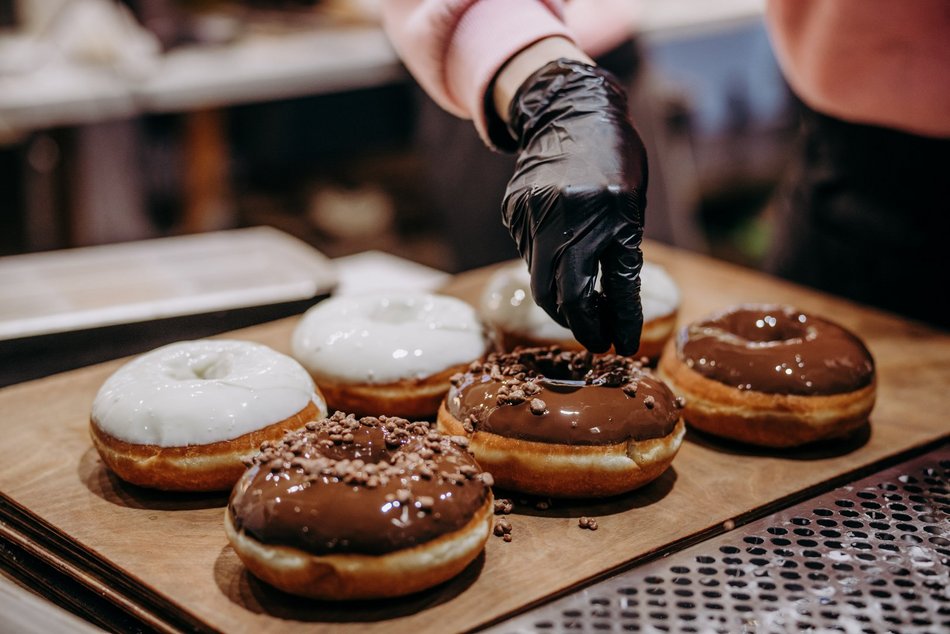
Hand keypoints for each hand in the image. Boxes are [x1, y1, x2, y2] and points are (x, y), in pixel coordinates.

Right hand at [501, 58, 647, 354]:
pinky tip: (557, 249)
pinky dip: (545, 265)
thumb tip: (611, 312)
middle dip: (580, 325)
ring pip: (540, 280)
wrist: (572, 110)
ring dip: (561, 300)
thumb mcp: (631, 206)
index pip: (616, 286)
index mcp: (612, 212)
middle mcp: (570, 214)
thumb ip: (621, 254)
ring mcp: (535, 212)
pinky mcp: (514, 210)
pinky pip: (527, 254)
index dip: (619, 323)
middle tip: (594, 340)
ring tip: (580, 306)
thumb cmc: (616, 160)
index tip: (620, 346)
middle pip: (564, 295)